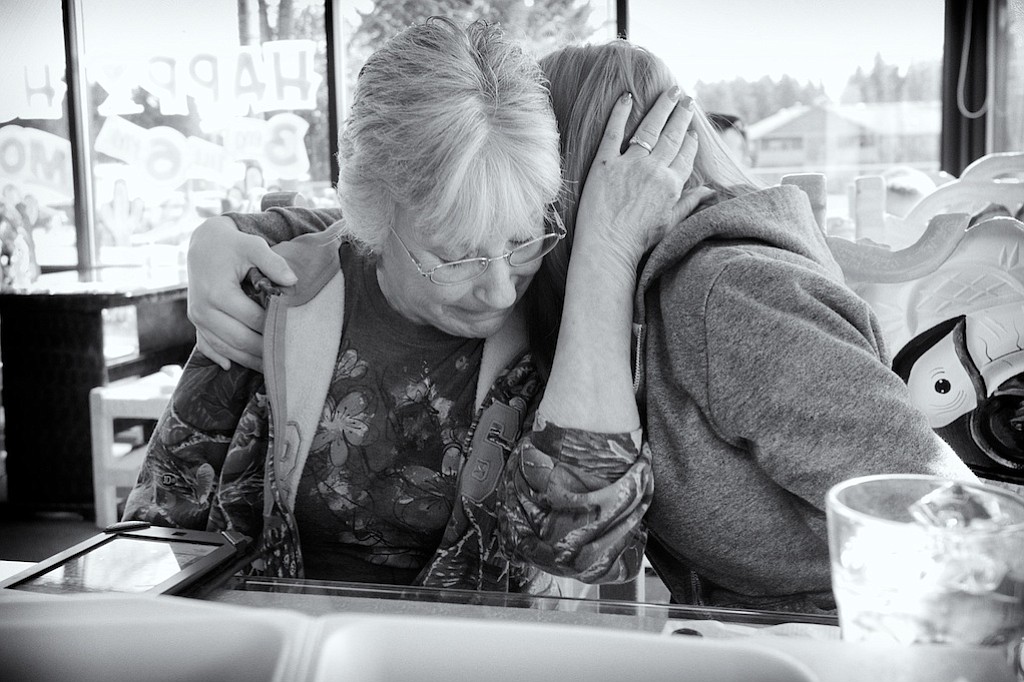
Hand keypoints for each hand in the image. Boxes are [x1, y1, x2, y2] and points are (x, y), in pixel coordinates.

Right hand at [186, 216, 296, 371]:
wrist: (203, 244)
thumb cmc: (232, 245)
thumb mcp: (252, 246)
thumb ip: (272, 262)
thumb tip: (292, 281)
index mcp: (218, 292)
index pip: (252, 319)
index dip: (274, 328)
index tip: (294, 335)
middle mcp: (203, 309)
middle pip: (239, 339)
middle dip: (264, 351)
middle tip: (287, 359)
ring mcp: (197, 318)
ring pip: (225, 348)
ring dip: (247, 361)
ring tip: (271, 368)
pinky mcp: (195, 323)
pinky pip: (208, 347)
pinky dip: (222, 358)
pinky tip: (234, 367)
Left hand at [574, 88, 711, 275]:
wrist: (608, 248)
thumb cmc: (638, 241)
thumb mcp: (671, 223)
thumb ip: (689, 203)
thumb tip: (709, 191)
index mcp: (672, 184)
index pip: (685, 155)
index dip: (690, 140)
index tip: (693, 130)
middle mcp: (654, 170)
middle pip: (672, 135)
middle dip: (682, 114)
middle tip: (687, 98)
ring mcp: (630, 164)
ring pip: (650, 129)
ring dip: (663, 107)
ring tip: (671, 91)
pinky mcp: (605, 164)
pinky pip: (614, 132)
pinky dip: (621, 113)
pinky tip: (627, 97)